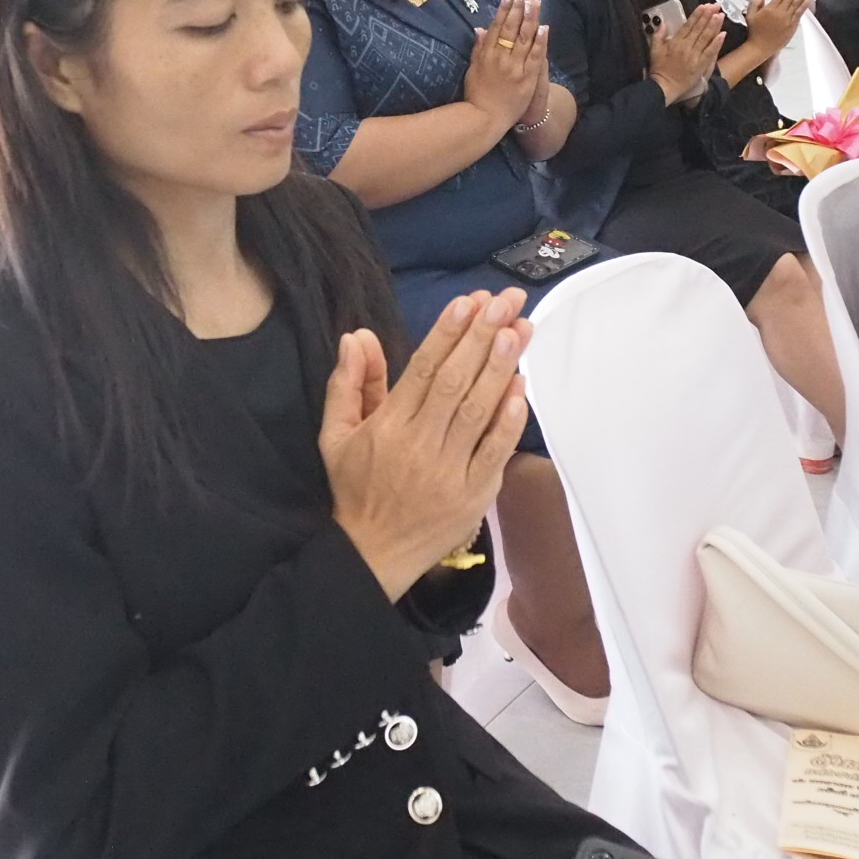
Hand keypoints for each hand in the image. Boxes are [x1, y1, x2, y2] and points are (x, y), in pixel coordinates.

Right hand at [320, 291, 531, 600]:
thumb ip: (349, 384)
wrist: (372, 556)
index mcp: (387, 426)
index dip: (448, 333)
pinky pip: (495, 452)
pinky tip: (522, 389)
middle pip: (454, 381)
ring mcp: (449, 471)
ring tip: (519, 331)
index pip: (422, 369)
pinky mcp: (473, 494)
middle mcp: (419, 444)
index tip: (469, 302)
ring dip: (500, 369)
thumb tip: (359, 337)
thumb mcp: (336, 436)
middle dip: (482, 337)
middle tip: (505, 302)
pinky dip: (509, 420)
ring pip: (478, 411)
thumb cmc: (355, 490)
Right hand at [463, 0, 546, 130]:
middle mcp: (500, 58)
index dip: (504, 9)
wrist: (485, 118)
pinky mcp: (526, 78)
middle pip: (511, 28)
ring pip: (524, 38)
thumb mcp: (473, 69)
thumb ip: (478, 48)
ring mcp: (514, 68)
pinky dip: (540, 41)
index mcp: (486, 54)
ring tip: (534, 1)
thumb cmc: (476, 94)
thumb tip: (480, 28)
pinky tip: (544, 27)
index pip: (497, 26)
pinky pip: (535, 57)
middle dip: (519, 7)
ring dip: (530, 18)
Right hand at [649, 4, 725, 105]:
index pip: (688, 25)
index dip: (697, 15)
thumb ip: (658, 36)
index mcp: (676, 42)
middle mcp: (686, 47)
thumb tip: (663, 23)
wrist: (664, 87)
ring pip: (706, 38)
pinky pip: (710, 52)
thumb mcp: (654, 51)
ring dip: (714, 26)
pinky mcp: (700, 65)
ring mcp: (694, 56)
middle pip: (699, 29)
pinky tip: (723, 34)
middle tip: (716, 5)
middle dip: (708, 16)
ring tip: (720, 15)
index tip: (704, 6)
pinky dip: (716, 43)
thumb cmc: (659, 69)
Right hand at [741, 0, 812, 60]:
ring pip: (797, 3)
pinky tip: (808, 0)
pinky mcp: (792, 26)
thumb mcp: (750, 16)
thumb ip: (755, 4)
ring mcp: (787, 19)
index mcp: (770, 8)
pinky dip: (804, 6)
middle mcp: (780, 12)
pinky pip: (799, 14)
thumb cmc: (754, 32)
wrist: (760, 47)